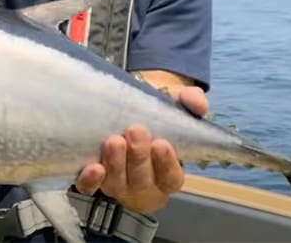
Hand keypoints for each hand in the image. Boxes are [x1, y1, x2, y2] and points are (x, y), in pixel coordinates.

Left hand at [74, 85, 209, 213]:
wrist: (124, 108)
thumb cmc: (155, 113)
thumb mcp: (175, 104)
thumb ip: (191, 102)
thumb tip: (200, 106)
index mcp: (167, 172)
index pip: (171, 178)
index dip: (167, 164)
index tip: (162, 143)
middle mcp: (143, 183)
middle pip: (142, 182)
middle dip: (139, 158)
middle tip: (135, 132)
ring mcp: (117, 184)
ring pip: (117, 184)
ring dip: (116, 164)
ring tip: (113, 141)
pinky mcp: (95, 180)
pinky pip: (90, 188)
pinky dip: (90, 181)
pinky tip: (92, 167)